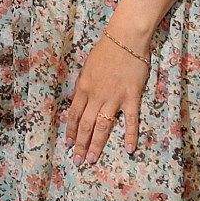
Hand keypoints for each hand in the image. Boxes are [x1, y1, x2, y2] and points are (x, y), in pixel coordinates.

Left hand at [65, 32, 148, 165]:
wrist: (125, 39)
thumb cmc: (105, 50)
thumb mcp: (87, 68)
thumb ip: (84, 86)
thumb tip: (79, 101)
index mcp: (83, 88)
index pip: (73, 114)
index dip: (70, 131)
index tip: (68, 145)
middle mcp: (96, 96)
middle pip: (85, 124)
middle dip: (80, 144)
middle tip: (77, 161)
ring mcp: (114, 98)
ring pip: (102, 126)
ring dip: (96, 144)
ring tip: (92, 159)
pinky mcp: (131, 97)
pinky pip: (131, 120)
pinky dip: (130, 135)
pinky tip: (130, 149)